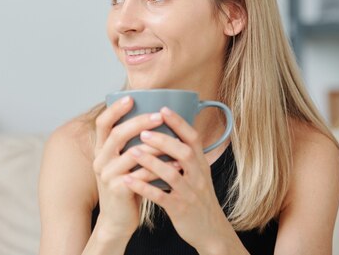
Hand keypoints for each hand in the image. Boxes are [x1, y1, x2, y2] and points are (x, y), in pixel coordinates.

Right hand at [92, 96, 166, 238]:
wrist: (117, 220)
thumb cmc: (126, 186)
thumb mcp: (122, 163)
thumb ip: (129, 144)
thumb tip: (151, 119)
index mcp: (101, 149)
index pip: (102, 123)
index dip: (115, 109)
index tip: (132, 98)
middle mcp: (100, 160)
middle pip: (117, 134)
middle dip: (139, 123)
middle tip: (159, 117)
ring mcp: (108, 175)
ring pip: (132, 154)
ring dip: (155, 146)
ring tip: (174, 141)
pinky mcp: (118, 190)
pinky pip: (141, 175)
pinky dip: (160, 168)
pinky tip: (175, 164)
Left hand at [122, 107, 235, 251]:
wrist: (210, 231)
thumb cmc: (199, 198)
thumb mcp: (198, 174)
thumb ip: (186, 155)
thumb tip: (171, 130)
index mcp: (201, 164)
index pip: (193, 138)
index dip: (179, 123)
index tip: (163, 108)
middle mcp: (198, 176)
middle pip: (184, 153)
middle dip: (164, 141)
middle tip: (143, 132)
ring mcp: (189, 193)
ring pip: (172, 175)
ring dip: (152, 162)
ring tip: (132, 152)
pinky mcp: (180, 209)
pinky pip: (161, 197)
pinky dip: (144, 188)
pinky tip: (128, 181)